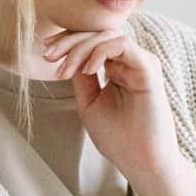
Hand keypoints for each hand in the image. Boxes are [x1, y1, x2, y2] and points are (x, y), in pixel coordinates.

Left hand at [40, 22, 180, 179]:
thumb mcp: (89, 103)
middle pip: (98, 34)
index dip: (68, 42)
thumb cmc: (118, 138)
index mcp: (118, 69)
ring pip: (108, 35)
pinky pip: (122, 45)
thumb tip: (67, 54)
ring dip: (80, 48)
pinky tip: (88, 70)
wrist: (140, 162)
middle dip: (69, 41)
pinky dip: (100, 52)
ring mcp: (141, 64)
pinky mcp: (149, 69)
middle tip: (48, 56)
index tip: (46, 53)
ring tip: (65, 70)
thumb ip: (81, 78)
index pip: (93, 42)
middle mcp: (131, 63)